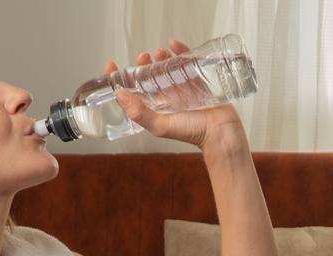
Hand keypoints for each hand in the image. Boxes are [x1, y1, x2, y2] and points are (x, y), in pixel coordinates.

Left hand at [106, 38, 245, 150]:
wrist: (221, 133)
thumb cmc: (192, 132)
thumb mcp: (161, 125)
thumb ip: (140, 113)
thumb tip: (119, 94)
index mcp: (156, 107)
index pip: (133, 90)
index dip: (120, 77)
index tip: (111, 65)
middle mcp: (167, 96)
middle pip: (150, 75)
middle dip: (143, 64)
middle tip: (142, 57)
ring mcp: (183, 87)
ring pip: (167, 67)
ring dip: (161, 57)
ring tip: (159, 53)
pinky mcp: (199, 80)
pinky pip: (188, 61)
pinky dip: (181, 50)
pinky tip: (174, 45)